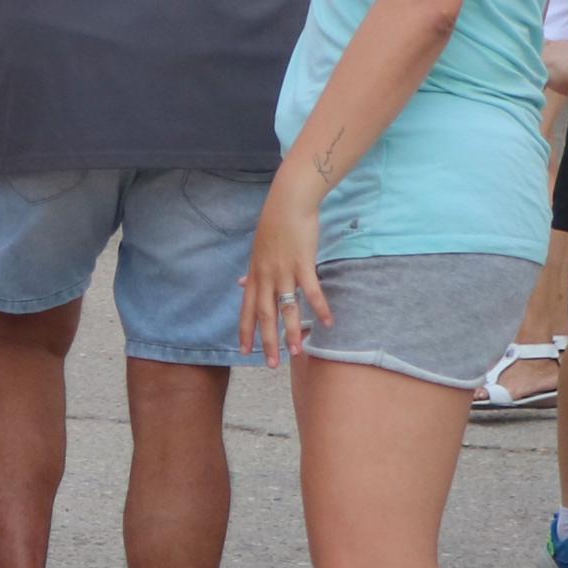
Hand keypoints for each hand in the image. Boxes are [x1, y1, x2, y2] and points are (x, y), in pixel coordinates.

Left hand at [237, 159, 332, 367]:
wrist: (287, 202)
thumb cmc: (274, 225)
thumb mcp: (256, 250)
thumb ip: (252, 271)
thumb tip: (240, 283)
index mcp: (255, 274)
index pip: (246, 309)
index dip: (245, 331)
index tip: (244, 351)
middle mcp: (266, 276)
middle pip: (265, 315)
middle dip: (268, 341)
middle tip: (272, 365)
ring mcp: (284, 271)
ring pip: (287, 308)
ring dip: (293, 331)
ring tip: (297, 352)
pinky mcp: (302, 263)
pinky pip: (311, 291)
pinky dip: (320, 307)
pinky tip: (328, 323)